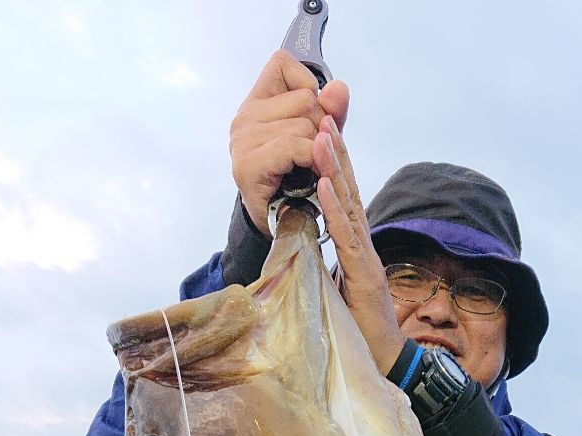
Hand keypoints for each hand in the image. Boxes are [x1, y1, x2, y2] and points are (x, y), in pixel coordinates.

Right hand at [230, 52, 349, 236]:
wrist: (283, 225)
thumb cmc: (299, 179)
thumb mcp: (320, 137)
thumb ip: (331, 111)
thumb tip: (338, 88)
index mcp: (257, 102)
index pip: (282, 63)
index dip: (306, 87)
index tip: (306, 117)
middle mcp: (244, 117)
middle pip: (304, 99)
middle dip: (320, 128)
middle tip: (310, 156)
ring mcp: (243, 141)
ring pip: (305, 125)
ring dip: (317, 151)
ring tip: (307, 170)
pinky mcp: (249, 165)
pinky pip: (295, 146)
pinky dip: (310, 161)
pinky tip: (306, 175)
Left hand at [313, 118, 404, 374]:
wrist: (385, 361)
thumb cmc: (360, 331)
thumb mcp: (334, 291)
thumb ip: (324, 267)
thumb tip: (302, 249)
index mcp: (355, 248)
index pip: (344, 200)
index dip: (334, 166)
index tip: (321, 132)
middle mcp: (363, 246)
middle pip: (349, 191)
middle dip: (335, 153)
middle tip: (322, 114)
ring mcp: (366, 259)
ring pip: (348, 206)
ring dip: (334, 168)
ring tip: (321, 136)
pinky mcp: (365, 276)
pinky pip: (347, 237)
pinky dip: (335, 208)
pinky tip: (326, 183)